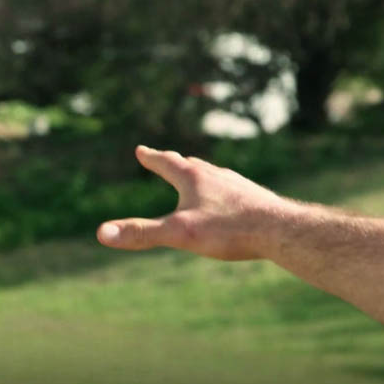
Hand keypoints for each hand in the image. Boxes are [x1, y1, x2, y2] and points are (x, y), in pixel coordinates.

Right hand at [96, 146, 296, 259]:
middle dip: (177, 163)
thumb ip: (141, 234)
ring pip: (217, 177)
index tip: (141, 150)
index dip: (152, 158)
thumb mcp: (178, 234)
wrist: (282, 230)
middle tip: (168, 159)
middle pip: (192, 165)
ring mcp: (240, 186)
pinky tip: (233, 204)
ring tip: (201, 178)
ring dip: (203, 176)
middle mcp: (218, 176)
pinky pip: (237, 193)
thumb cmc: (229, 230)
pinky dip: (226, 193)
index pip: (167, 163)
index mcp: (195, 179)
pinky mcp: (258, 200)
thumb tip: (101, 234)